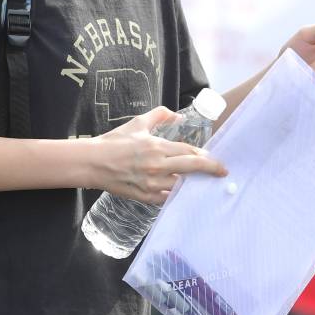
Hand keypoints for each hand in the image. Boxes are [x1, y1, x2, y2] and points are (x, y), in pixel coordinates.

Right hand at [93, 107, 226, 205]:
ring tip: (203, 183)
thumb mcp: (137, 123)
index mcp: (157, 147)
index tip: (213, 158)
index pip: (190, 152)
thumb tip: (177, 115)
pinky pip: (168, 198)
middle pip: (192, 168)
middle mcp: (158, 166)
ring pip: (182, 185)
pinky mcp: (145, 197)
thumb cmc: (114, 142)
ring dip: (194, 184)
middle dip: (210, 169)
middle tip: (222, 172)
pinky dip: (177, 195)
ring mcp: (152, 184)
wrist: (92, 162)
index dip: (205, 155)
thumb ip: (159, 115)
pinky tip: (184, 194)